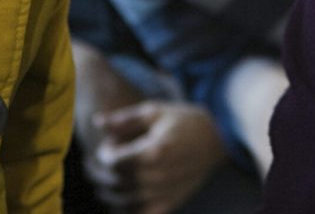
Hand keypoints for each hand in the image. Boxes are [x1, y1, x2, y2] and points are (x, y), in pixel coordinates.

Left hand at [85, 99, 227, 213]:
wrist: (217, 139)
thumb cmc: (183, 121)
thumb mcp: (155, 112)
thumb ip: (124, 119)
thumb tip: (97, 122)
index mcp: (155, 151)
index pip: (114, 162)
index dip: (104, 155)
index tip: (107, 146)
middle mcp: (159, 176)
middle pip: (117, 182)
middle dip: (103, 172)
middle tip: (103, 160)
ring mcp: (164, 194)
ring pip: (123, 201)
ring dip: (110, 190)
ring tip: (110, 175)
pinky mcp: (169, 204)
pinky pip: (138, 213)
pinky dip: (125, 207)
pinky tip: (124, 193)